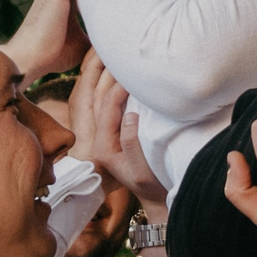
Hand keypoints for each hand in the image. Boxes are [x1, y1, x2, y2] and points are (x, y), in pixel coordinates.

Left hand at [70, 50, 165, 210]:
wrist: (157, 201)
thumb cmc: (152, 186)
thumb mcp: (140, 170)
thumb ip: (131, 143)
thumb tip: (129, 114)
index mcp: (102, 148)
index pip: (106, 108)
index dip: (118, 88)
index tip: (131, 72)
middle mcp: (100, 140)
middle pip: (100, 99)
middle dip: (109, 77)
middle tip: (123, 55)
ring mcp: (108, 136)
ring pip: (104, 100)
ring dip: (111, 80)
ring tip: (121, 59)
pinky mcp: (117, 134)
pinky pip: (113, 106)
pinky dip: (118, 90)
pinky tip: (126, 77)